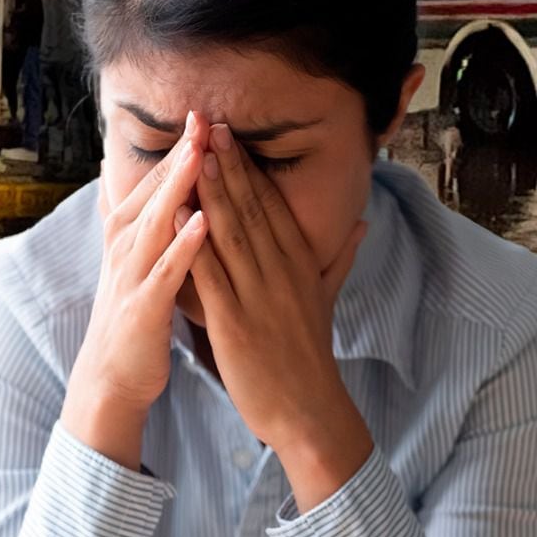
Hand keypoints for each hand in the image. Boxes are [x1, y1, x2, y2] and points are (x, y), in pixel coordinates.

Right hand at [60, 112, 210, 469]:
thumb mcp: (127, 259)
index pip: (154, 184)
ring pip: (155, 223)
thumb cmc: (131, 314)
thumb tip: (105, 174)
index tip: (201, 114)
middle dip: (177, 156)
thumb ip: (126, 217)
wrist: (112, 374)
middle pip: (153, 194)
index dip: (177, 150)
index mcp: (128, 235)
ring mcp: (130, 275)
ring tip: (200, 156)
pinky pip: (165, 271)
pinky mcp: (142, 306)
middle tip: (200, 117)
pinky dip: (182, 245)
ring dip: (177, 189)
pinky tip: (203, 223)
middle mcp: (124, 248)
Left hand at [189, 122, 371, 507]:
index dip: (250, 168)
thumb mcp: (327, 300)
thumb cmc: (309, 356)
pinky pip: (210, 276)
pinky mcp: (235, 323)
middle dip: (229, 165)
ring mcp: (258, 297)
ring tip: (194, 154)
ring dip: (212, 191)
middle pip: (252, 210)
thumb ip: (338, 257)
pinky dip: (192, 243)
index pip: (271, 207)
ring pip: (231, 234)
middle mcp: (280, 274)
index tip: (230, 134)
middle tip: (208, 124)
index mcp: (299, 266)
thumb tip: (361, 220)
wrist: (309, 411)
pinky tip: (175, 216)